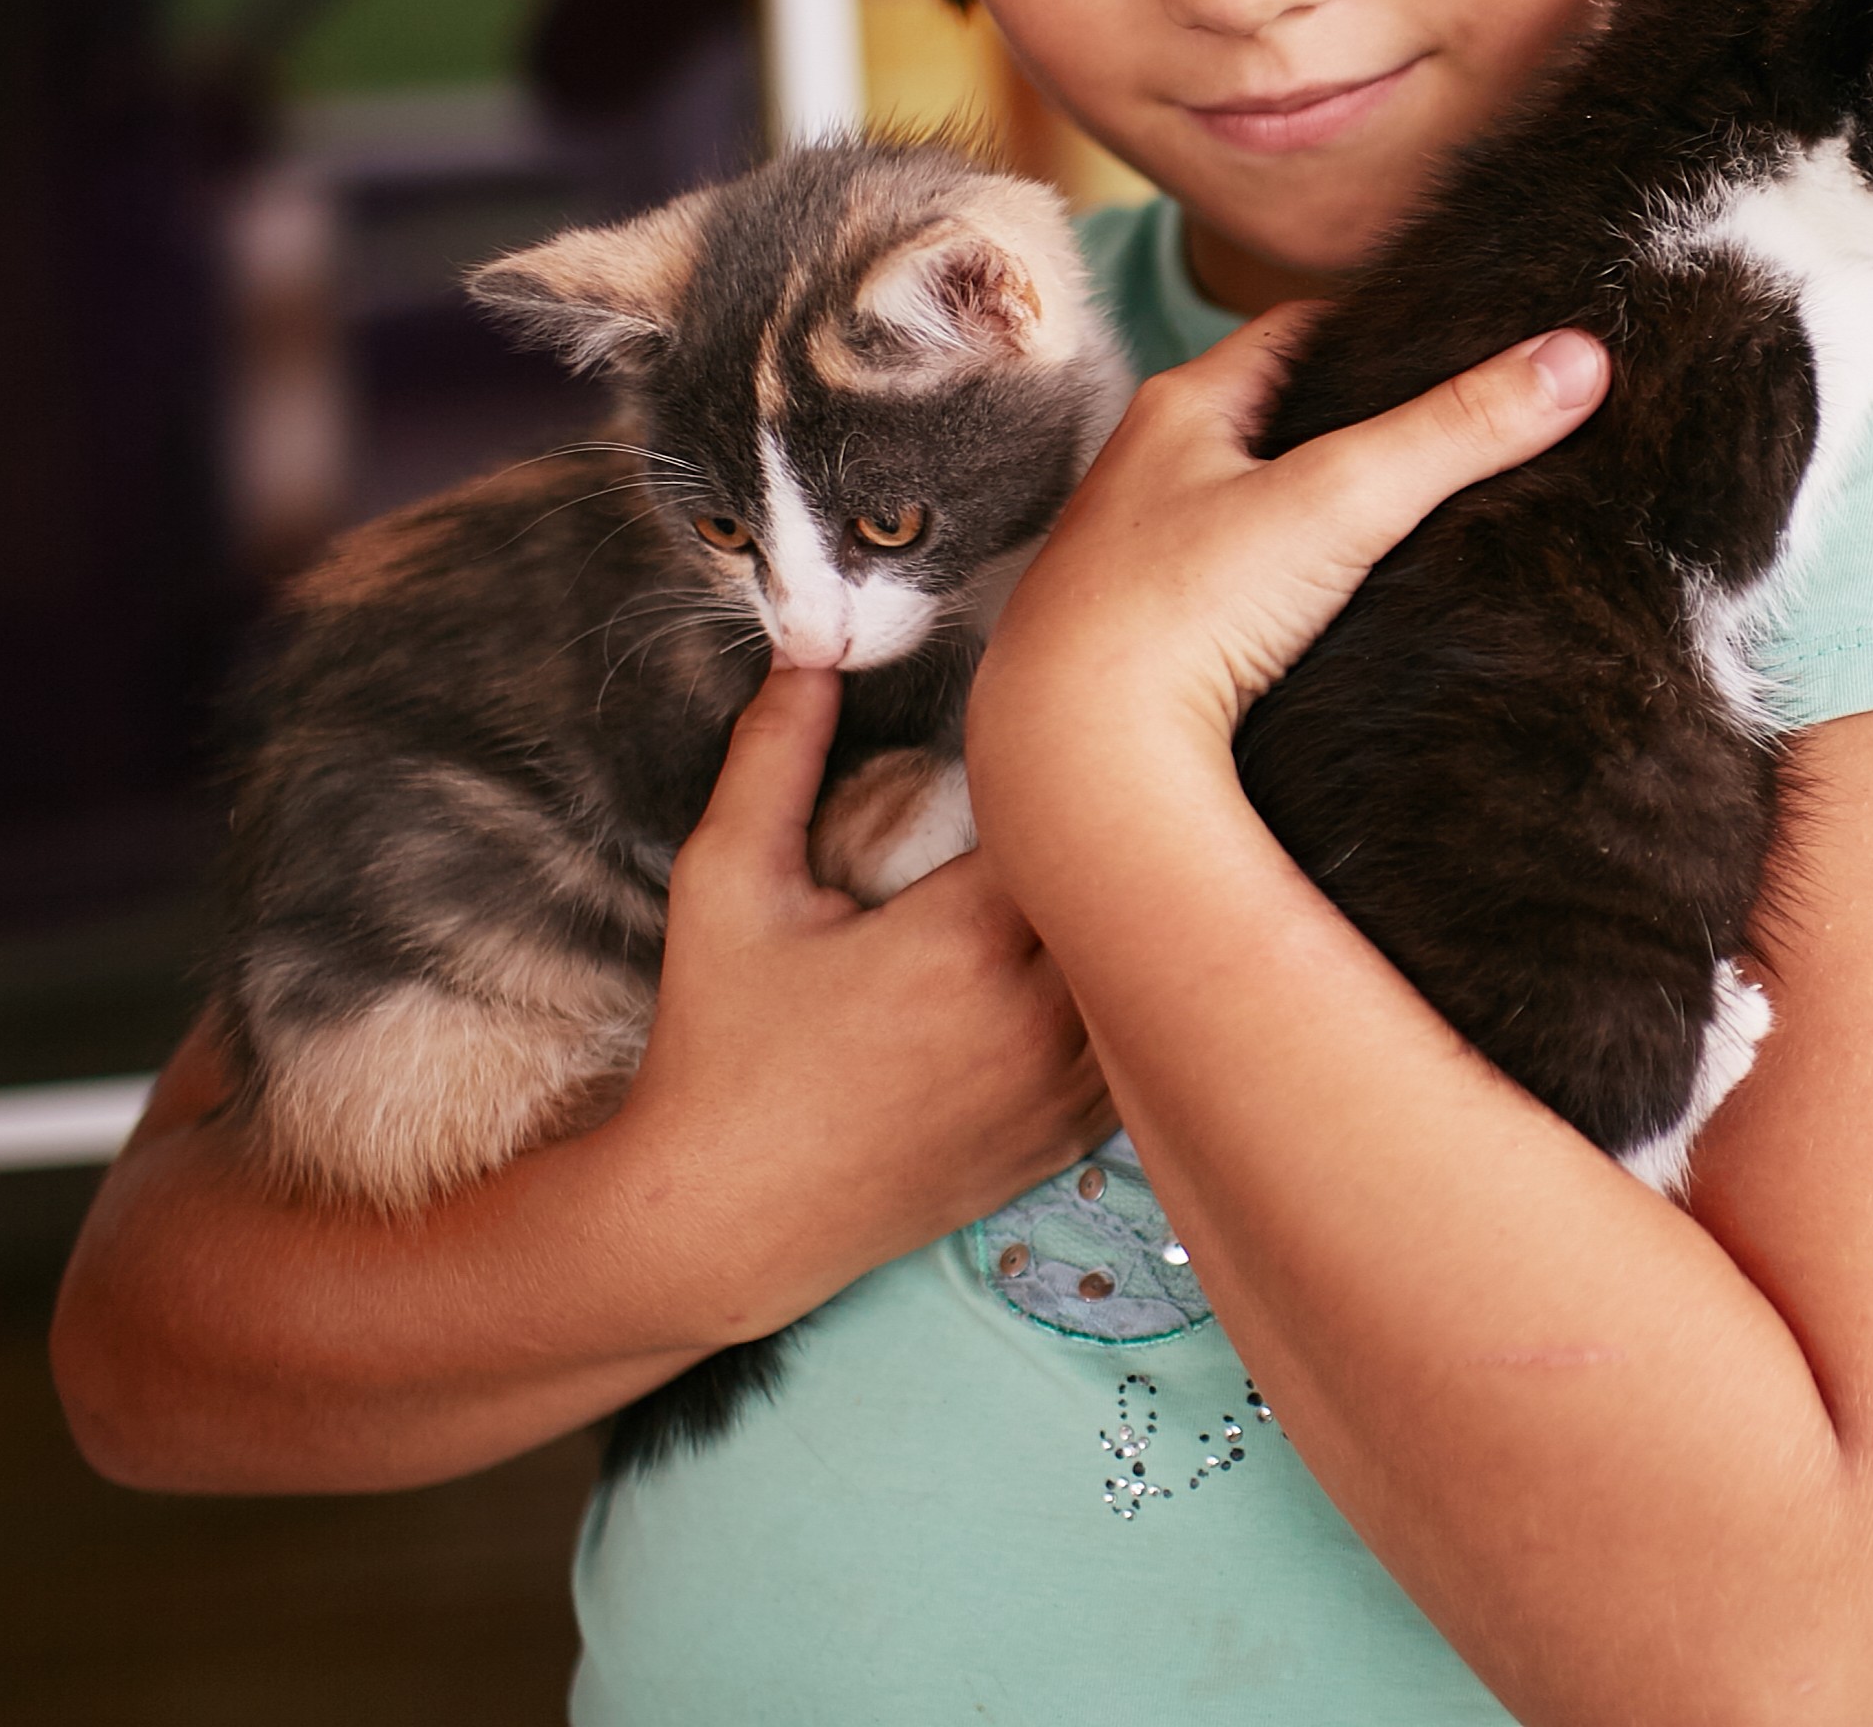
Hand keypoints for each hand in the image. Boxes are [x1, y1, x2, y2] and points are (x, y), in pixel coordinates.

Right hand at [612, 667, 1111, 1338]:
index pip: (1074, 818)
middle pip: (1138, 890)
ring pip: (1157, 977)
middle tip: (1110, 783)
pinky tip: (1111, 965)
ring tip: (1121, 866)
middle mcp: (1034, 1019)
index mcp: (963, 940)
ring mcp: (1059, 1092)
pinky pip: (1140, 1055)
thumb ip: (774, 759)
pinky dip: (1136, 1007)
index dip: (1077, 770)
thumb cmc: (716, 1048)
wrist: (717, 1223)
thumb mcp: (726, 886)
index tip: (1054, 738)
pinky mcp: (1063, 1144)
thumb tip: (811, 649)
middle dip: (1124, 835)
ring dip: (1140, 924)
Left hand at [967, 312, 1610, 760]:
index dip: (1381, 335)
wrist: (1076, 763)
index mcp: (1181, 409)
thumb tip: (1580, 359)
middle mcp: (1146, 473)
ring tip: (1412, 528)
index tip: (1453, 346)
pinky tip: (1335, 622)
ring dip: (1317, 515)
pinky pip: (1232, 593)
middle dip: (1358, 427)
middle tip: (1452, 436)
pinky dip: (1287, 592)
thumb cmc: (1181, 612)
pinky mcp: (1143, 644)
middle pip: (1276, 421)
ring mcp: (1139, 561)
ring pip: (1250, 511)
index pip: (1299, 333)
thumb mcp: (1342, 501)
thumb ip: (1460, 430)